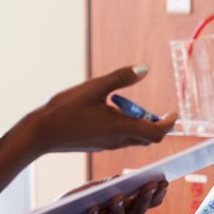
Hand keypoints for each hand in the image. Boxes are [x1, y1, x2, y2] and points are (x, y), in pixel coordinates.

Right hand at [27, 65, 176, 154]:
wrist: (40, 133)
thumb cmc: (65, 110)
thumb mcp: (95, 87)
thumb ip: (121, 78)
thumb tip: (144, 68)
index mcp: (121, 127)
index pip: (157, 133)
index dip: (169, 124)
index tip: (174, 113)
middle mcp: (117, 140)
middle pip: (147, 138)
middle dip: (155, 123)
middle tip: (155, 109)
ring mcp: (107, 145)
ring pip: (133, 138)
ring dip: (138, 123)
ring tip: (125, 104)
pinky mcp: (97, 145)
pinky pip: (119, 139)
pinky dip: (124, 126)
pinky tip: (108, 110)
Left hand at [35, 179, 167, 213]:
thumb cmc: (68, 208)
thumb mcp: (88, 192)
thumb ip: (105, 186)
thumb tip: (121, 179)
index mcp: (122, 211)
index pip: (143, 202)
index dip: (154, 194)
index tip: (163, 181)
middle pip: (137, 211)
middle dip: (145, 198)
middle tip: (151, 186)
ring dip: (120, 210)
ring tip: (116, 198)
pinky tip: (92, 210)